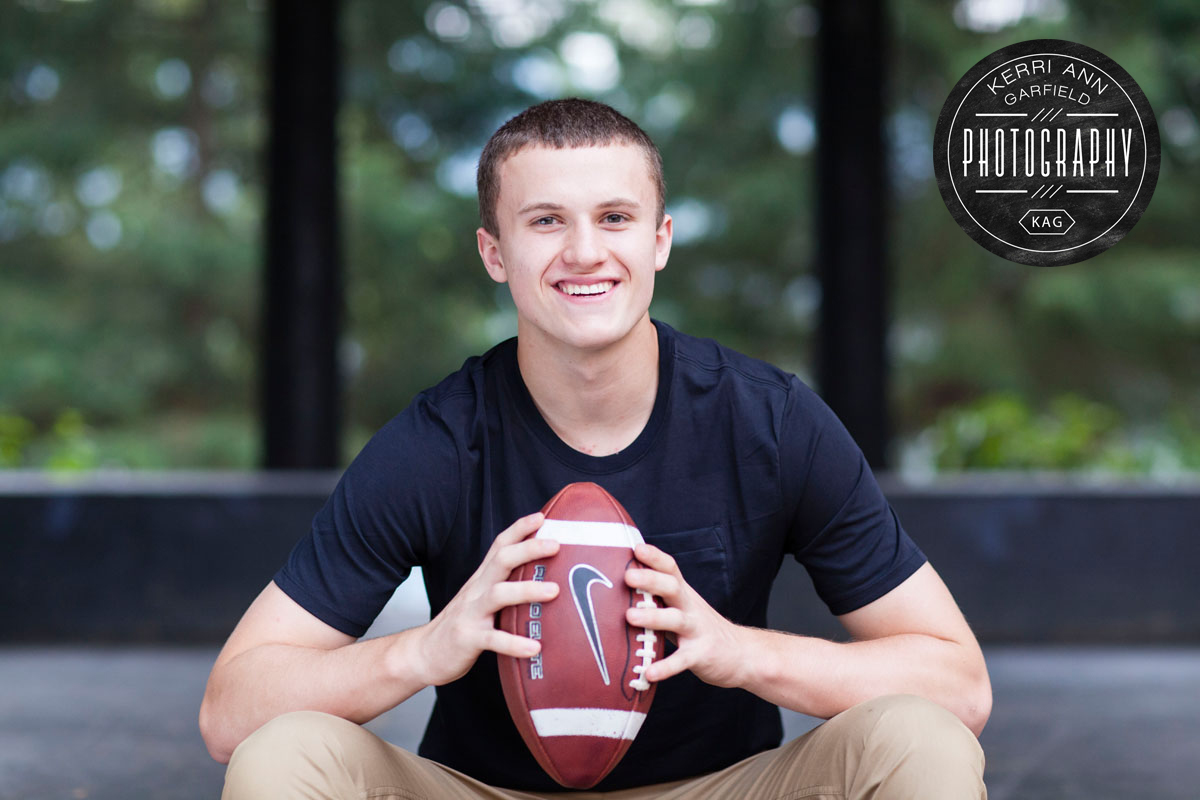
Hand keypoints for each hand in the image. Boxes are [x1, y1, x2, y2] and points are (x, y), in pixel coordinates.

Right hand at [411, 512, 558, 686]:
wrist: (424, 653)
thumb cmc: (462, 626)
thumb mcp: (482, 600)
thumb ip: (507, 589)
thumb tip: (548, 583)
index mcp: (482, 579)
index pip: (500, 546)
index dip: (520, 529)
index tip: (542, 517)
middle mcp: (476, 591)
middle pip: (501, 560)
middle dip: (528, 549)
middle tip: (556, 545)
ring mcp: (471, 613)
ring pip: (498, 594)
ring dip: (527, 590)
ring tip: (554, 591)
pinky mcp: (468, 638)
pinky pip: (493, 639)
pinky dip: (514, 643)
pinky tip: (534, 647)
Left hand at [624, 543, 746, 687]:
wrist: (742, 654)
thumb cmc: (700, 628)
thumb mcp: (682, 607)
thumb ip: (659, 598)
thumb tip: (620, 585)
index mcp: (684, 594)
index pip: (670, 569)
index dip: (655, 557)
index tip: (636, 548)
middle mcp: (690, 608)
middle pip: (672, 587)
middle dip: (651, 580)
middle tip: (628, 577)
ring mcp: (697, 630)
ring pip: (676, 619)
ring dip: (653, 617)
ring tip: (630, 616)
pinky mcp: (700, 655)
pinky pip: (682, 660)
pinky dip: (666, 667)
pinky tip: (649, 673)